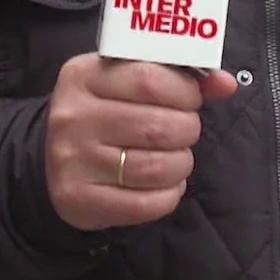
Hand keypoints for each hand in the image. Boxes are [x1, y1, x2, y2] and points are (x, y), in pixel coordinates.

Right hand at [45, 55, 237, 231]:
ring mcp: (72, 160)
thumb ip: (178, 78)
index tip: (190, 99)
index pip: (149, 79)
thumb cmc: (105, 114)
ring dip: (181, 164)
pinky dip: (168, 195)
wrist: (54, 162)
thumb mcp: (129, 82)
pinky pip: (144, 204)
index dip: (184, 91)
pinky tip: (164, 185)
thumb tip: (225, 84)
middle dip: (187, 130)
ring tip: (176, 157)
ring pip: (155, 168)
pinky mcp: (77, 198)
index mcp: (83, 75)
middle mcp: (72, 116)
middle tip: (184, 130)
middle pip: (157, 126)